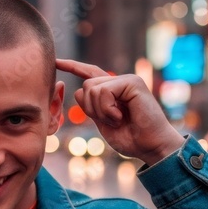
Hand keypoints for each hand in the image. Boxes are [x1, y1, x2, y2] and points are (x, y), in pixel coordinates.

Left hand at [56, 59, 184, 164]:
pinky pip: (104, 91)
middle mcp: (119, 81)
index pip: (89, 74)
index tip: (56, 61)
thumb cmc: (131, 138)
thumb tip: (78, 91)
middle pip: (85, 87)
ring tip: (119, 119)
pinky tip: (122, 116)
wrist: (151, 146)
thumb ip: (91, 107)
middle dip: (91, 109)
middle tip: (112, 121)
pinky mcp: (132, 82)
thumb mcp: (103, 122)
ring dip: (101, 111)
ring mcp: (126, 80)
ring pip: (92, 89)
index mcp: (112, 90)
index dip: (72, 67)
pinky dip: (108, 109)